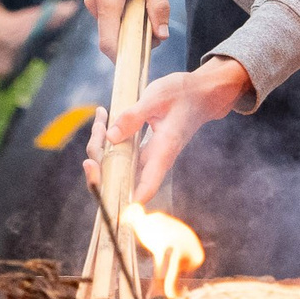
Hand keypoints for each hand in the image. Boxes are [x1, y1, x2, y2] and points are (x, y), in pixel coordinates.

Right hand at [83, 0, 168, 58]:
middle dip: (137, 33)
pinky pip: (111, 11)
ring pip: (115, 22)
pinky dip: (126, 9)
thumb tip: (161, 34)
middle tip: (157, 19)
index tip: (142, 60)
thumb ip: (158, 6)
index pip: (109, 43)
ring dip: (133, 18)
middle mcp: (95, 2)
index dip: (124, 57)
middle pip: (115, 34)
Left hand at [87, 58, 249, 205]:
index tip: (111, 204)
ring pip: (117, 166)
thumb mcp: (156, 98)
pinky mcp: (143, 149)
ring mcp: (149, 156)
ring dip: (100, 147)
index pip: (147, 187)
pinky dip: (107, 140)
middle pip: (123, 180)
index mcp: (164, 151)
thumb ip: (134, 117)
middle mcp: (155, 160)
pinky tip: (103, 117)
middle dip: (101, 166)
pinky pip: (120, 154)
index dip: (129, 202)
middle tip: (97, 132)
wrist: (202, 94)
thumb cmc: (184, 94)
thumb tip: (111, 138)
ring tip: (101, 116)